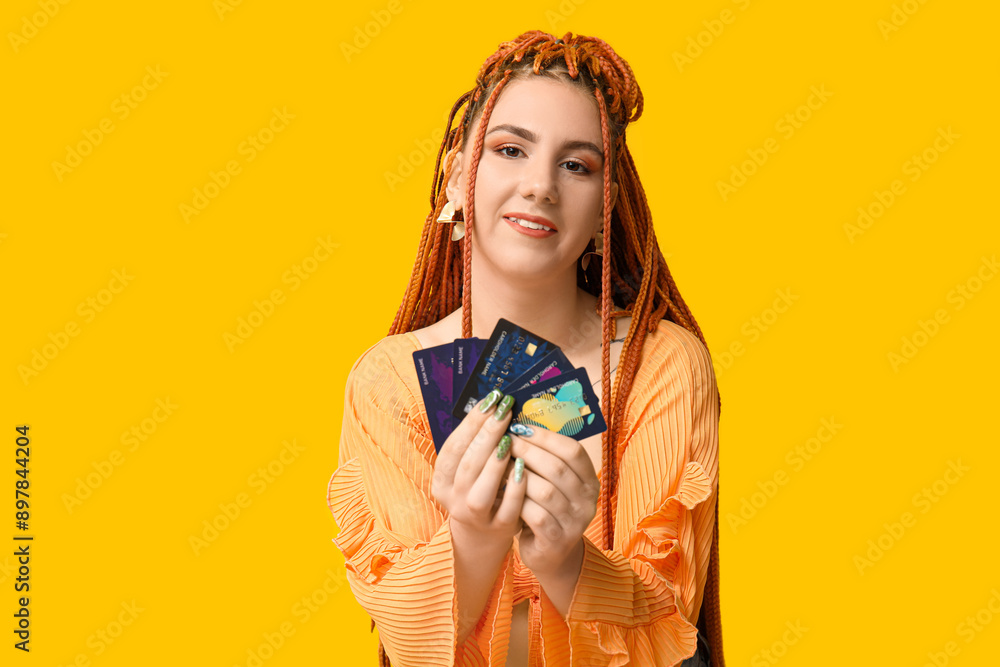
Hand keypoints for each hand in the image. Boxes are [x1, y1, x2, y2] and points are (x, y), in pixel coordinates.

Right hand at [431, 390, 525, 543]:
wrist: (483, 535)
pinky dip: (514, 487)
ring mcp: (474, 515)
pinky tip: (523, 468)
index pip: (453, 447)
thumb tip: (494, 405)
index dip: (471, 423)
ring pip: (479, 487)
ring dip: (495, 461)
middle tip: (504, 411)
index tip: (490, 401)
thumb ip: (478, 445)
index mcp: (443, 480)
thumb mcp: (471, 470)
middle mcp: (453, 498)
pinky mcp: (497, 527)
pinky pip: (506, 507)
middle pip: (466, 463)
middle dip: (486, 434)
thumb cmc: (481, 490)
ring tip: (509, 439)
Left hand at [509, 427, 599, 576]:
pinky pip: (536, 515)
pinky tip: (503, 492)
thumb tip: (520, 424)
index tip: (520, 426)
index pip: (572, 451)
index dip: (545, 436)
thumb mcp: (553, 483)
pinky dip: (518, 501)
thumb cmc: (546, 510)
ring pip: (545, 491)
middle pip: (557, 468)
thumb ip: (545, 458)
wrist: (550, 554)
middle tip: (505, 441)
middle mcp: (587, 501)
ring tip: (500, 465)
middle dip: (527, 451)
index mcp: (590, 481)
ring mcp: (574, 523)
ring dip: (520, 475)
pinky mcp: (557, 541)